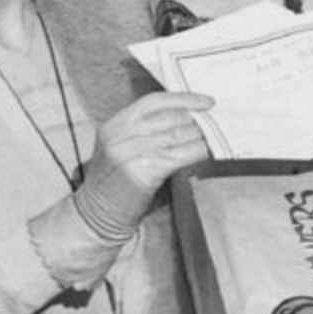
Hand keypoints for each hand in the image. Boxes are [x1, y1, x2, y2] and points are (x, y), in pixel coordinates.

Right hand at [71, 90, 216, 236]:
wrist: (98, 214)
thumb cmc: (115, 184)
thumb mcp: (121, 149)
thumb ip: (145, 132)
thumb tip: (187, 120)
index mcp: (115, 124)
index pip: (154, 101)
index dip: (184, 99)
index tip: (207, 102)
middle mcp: (121, 135)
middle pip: (170, 118)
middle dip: (196, 122)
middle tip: (214, 127)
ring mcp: (131, 152)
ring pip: (179, 135)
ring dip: (201, 138)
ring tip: (212, 141)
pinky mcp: (144, 171)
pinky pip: (181, 155)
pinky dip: (198, 153)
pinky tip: (205, 154)